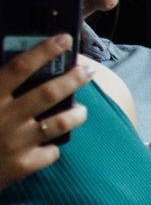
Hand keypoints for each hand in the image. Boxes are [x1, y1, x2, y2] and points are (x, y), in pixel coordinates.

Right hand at [1, 36, 92, 189]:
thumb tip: (14, 68)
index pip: (19, 67)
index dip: (44, 51)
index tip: (63, 39)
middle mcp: (4, 117)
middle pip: (48, 93)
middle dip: (72, 80)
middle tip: (87, 72)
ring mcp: (15, 143)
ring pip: (59, 123)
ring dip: (76, 114)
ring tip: (81, 110)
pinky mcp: (22, 165)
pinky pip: (51, 152)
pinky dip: (53, 147)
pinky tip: (51, 144)